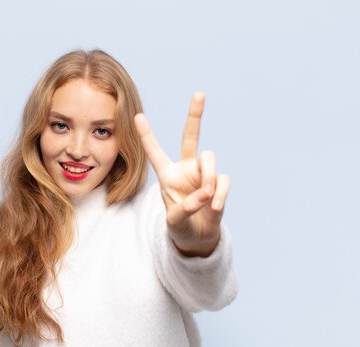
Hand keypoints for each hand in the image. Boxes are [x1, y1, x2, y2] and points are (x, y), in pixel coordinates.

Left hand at [134, 92, 229, 256]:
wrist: (197, 239)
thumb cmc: (180, 227)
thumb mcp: (175, 221)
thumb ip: (186, 207)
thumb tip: (206, 193)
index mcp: (167, 175)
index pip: (155, 152)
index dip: (147, 135)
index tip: (137, 116)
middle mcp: (185, 169)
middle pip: (191, 137)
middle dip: (195, 116)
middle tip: (199, 94)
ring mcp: (203, 175)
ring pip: (209, 158)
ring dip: (208, 175)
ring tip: (207, 196)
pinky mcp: (219, 184)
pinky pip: (223, 179)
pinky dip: (220, 193)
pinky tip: (214, 207)